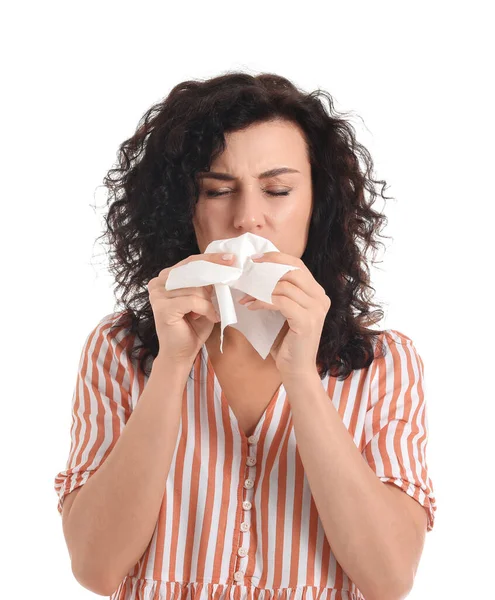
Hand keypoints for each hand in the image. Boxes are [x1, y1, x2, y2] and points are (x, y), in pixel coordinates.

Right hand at [147, 252, 235, 364]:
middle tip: (231, 276)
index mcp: (166, 278)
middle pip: (192, 271)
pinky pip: (193, 301)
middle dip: (214, 274)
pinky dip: (206, 310)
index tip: (230, 258)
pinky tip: (211, 318)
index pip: (190, 262)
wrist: (181, 354)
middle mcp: (158, 283)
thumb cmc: (192, 327)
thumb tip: (221, 268)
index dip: (211, 259)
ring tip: (210, 314)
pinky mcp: (163, 307)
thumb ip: (206, 285)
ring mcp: (158, 295)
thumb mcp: (203, 300)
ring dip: (209, 301)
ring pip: (196, 288)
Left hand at [238, 252, 330, 377]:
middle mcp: (321, 298)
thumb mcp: (283, 311)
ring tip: (245, 295)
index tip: (255, 259)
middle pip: (292, 270)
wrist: (296, 369)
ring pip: (284, 285)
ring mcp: (316, 309)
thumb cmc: (287, 341)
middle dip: (267, 268)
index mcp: (317, 293)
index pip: (297, 264)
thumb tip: (257, 271)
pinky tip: (251, 306)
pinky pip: (280, 301)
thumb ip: (279, 292)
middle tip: (246, 272)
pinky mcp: (306, 321)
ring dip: (259, 288)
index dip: (276, 257)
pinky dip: (262, 301)